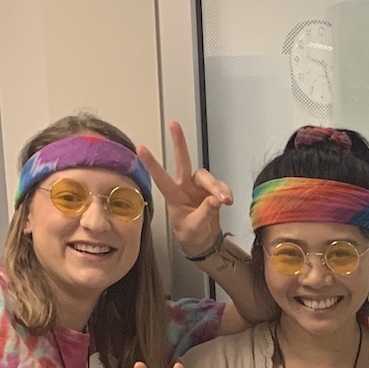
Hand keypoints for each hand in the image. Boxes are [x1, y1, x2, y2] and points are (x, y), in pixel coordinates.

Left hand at [137, 121, 233, 260]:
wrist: (203, 242)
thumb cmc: (192, 235)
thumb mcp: (195, 228)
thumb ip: (205, 213)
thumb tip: (215, 200)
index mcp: (173, 196)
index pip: (161, 178)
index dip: (152, 164)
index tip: (141, 149)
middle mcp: (184, 187)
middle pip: (183, 161)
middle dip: (179, 143)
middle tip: (174, 125)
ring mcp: (198, 187)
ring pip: (206, 177)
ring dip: (216, 187)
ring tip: (224, 200)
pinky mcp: (211, 190)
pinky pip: (220, 186)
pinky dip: (225, 192)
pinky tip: (227, 201)